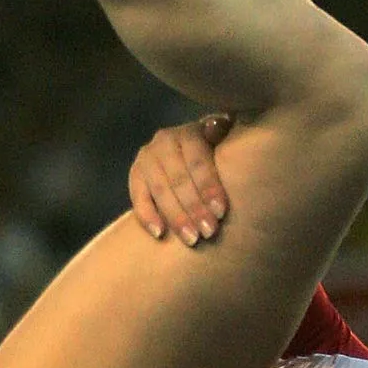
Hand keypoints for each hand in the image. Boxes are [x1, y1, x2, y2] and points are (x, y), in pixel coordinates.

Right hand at [128, 112, 234, 246]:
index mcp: (190, 133)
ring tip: (191, 239)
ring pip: (160, 189)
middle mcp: (165, 140)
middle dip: (195, 208)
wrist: (188, 153)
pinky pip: (137, 197)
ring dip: (176, 217)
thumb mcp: (225, 143)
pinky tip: (159, 234)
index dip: (208, 186)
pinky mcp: (135, 175)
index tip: (221, 212)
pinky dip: (147, 216)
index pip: (198, 161)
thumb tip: (231, 128)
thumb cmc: (217, 155)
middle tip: (209, 232)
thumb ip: (230, 141)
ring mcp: (147, 157)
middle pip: (179, 178)